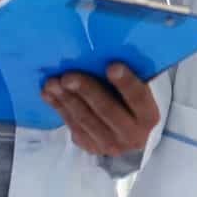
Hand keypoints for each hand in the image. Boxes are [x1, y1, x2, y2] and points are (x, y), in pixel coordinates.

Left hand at [41, 63, 160, 155]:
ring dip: (66, 99)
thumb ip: (131, 76)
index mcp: (148, 116)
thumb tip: (110, 49)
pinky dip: (59, 107)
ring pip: (85, 119)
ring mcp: (110, 145)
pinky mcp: (90, 147)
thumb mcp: (139, 91)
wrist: (128, 135)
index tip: (111, 65)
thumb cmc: (132, 101)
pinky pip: (72, 126)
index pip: (138, 98)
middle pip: (106, 110)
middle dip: (86, 91)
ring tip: (52, 82)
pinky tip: (48, 93)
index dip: (126, 82)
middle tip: (68, 76)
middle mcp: (132, 135)